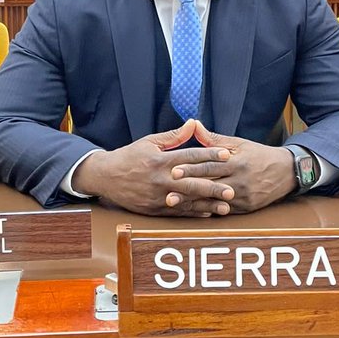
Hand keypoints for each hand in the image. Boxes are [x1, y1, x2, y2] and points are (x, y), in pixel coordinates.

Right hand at [73, 119, 236, 216]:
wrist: (106, 177)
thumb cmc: (130, 156)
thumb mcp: (149, 142)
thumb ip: (174, 136)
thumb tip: (194, 123)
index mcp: (160, 160)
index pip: (189, 157)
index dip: (209, 155)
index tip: (227, 154)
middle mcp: (160, 180)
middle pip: (191, 183)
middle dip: (213, 187)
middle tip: (232, 189)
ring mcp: (157, 196)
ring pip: (187, 201)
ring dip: (207, 205)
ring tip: (225, 207)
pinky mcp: (154, 208)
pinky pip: (177, 212)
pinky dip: (193, 213)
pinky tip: (208, 214)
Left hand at [164, 121, 296, 213]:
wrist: (286, 172)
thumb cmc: (258, 155)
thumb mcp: (238, 143)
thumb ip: (213, 138)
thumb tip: (193, 125)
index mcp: (237, 162)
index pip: (210, 166)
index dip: (191, 169)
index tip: (173, 171)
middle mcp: (240, 181)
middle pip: (209, 185)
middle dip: (188, 190)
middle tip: (168, 193)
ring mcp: (244, 196)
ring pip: (215, 201)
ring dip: (194, 203)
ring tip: (176, 206)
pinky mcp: (247, 208)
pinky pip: (225, 211)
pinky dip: (209, 211)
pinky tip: (193, 212)